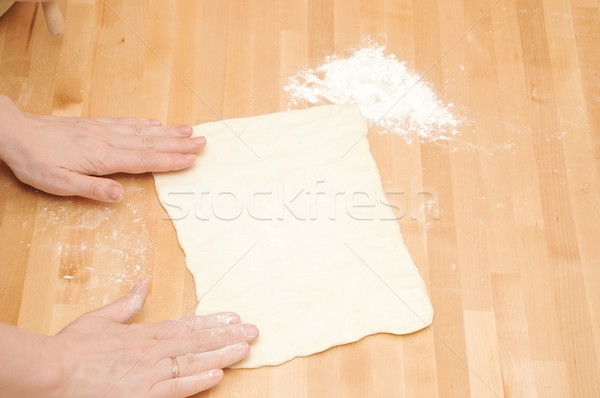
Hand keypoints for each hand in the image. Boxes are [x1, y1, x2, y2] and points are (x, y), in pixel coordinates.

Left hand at [0, 94, 204, 201]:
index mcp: (104, 159)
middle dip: (178, 144)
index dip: (170, 161)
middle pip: (151, 143)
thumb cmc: (36, 162)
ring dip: (167, 132)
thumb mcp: (60, 184)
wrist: (15, 133)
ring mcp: (103, 131)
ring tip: (189, 130)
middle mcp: (109, 141)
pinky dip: (143, 123)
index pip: (144, 160)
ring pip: (142, 131)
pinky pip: (125, 123)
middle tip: (203, 142)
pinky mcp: (95, 125)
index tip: (191, 160)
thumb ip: (93, 189)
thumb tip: (121, 196)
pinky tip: (154, 123)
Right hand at [47, 281, 257, 396]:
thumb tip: (143, 284)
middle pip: (198, 343)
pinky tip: (218, 376)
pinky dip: (198, 383)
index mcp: (145, 334)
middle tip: (253, 332)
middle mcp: (152, 352)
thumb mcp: (100, 318)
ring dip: (222, 356)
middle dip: (228, 337)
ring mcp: (149, 375)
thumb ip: (127, 303)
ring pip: (194, 363)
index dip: (213, 322)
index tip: (234, 318)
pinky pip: (176, 389)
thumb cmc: (73, 348)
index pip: (188, 325)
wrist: (52, 373)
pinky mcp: (143, 396)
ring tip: (245, 349)